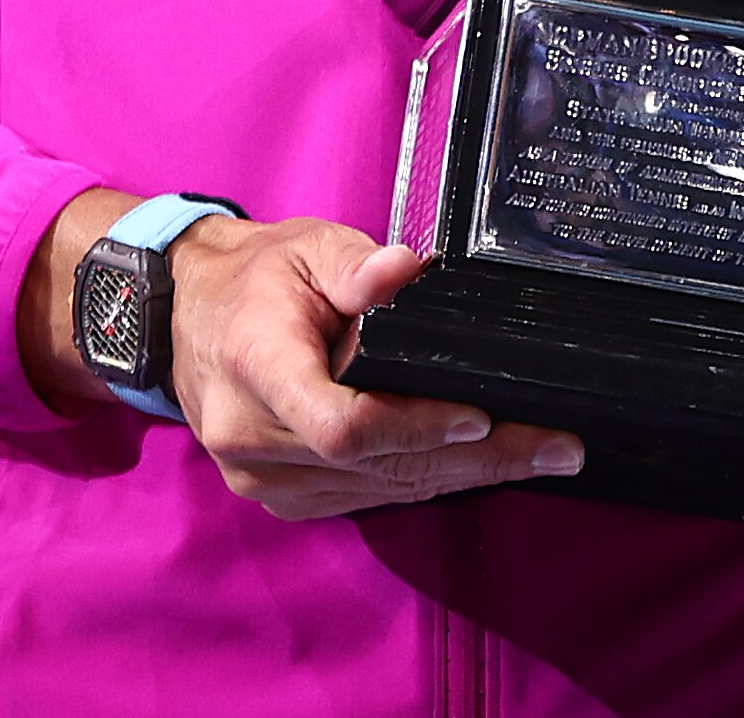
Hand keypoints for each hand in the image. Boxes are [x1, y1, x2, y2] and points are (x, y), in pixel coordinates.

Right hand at [143, 208, 583, 519]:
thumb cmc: (257, 278)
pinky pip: (362, 496)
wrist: (186, 317)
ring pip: (378, 488)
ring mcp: (261, 477)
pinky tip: (480, 466)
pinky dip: (422, 479)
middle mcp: (252, 437)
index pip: (342, 424)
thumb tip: (408, 268)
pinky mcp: (278, 495)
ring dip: (463, 476)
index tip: (481, 417)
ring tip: (540, 456)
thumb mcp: (306, 248)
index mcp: (257, 368)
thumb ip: (355, 265)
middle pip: (377, 464)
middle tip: (557, 449)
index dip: (415, 426)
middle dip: (477, 459)